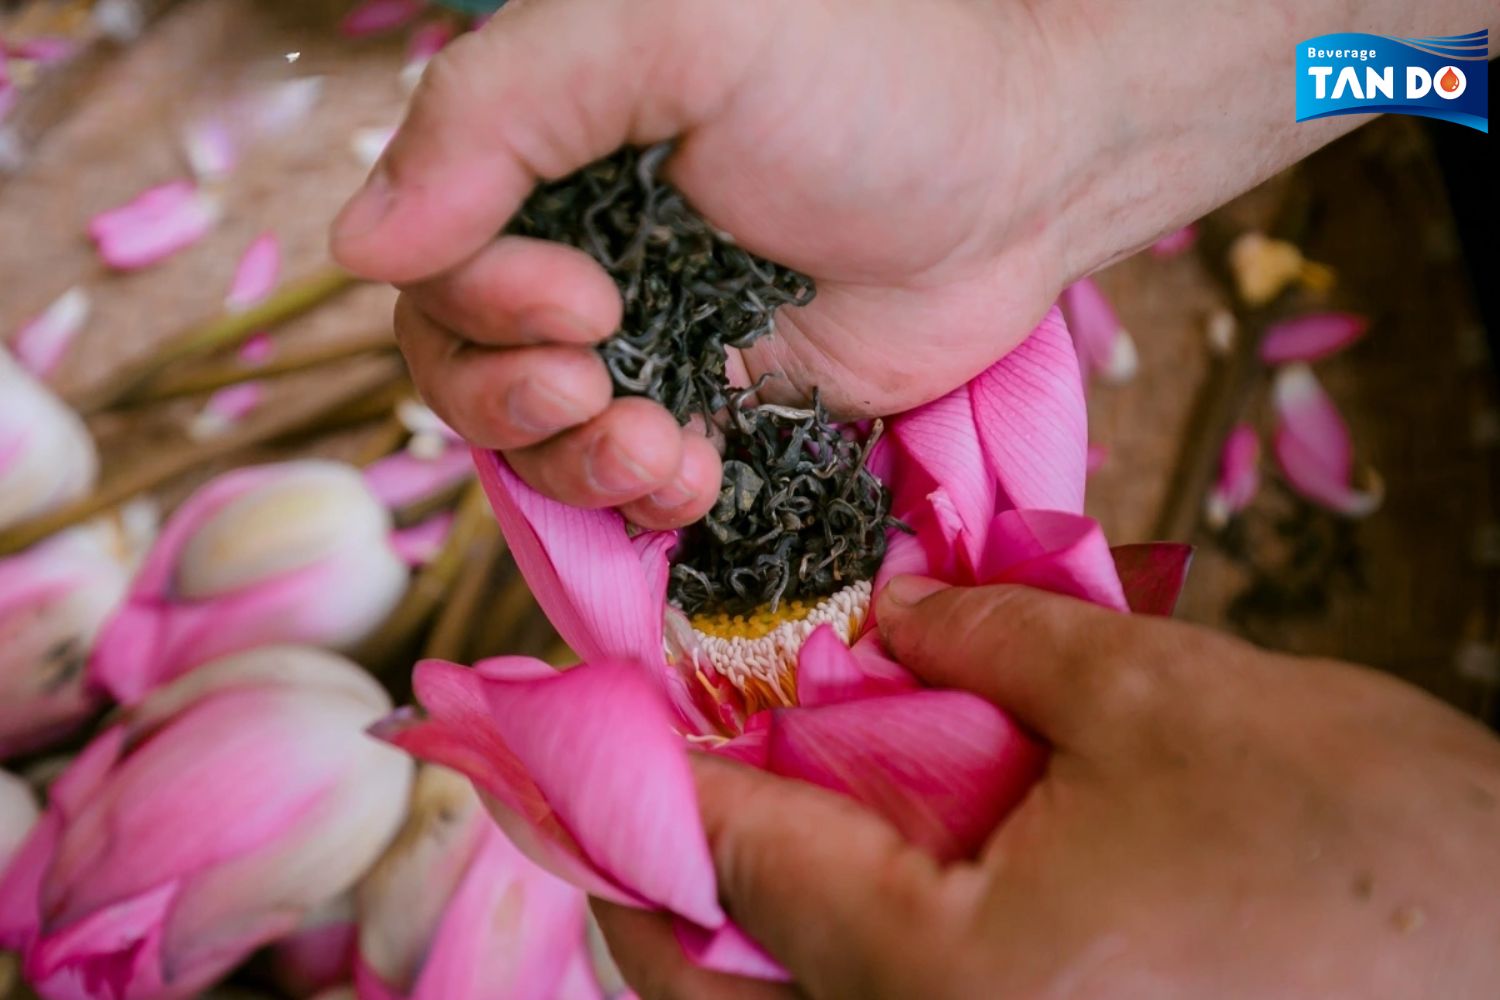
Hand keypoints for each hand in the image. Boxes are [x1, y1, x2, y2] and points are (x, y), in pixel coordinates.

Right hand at [331, 0, 1087, 529]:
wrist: (1021, 172)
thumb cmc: (864, 76)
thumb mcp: (669, 31)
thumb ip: (499, 112)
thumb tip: (358, 247)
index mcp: (541, 143)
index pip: (425, 252)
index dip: (474, 302)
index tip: (585, 302)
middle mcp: (570, 238)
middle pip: (452, 357)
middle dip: (510, 398)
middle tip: (598, 382)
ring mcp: (639, 331)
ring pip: (524, 434)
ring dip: (571, 463)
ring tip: (665, 450)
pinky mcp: (706, 402)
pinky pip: (616, 479)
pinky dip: (635, 496)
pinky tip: (698, 472)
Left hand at [595, 579, 1499, 998]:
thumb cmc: (1366, 848)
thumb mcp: (1167, 697)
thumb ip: (997, 637)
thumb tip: (888, 612)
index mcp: (946, 977)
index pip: (733, 862)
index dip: (649, 772)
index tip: (591, 713)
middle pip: (712, 993)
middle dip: (648, 886)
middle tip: (623, 789)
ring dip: (723, 933)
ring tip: (714, 828)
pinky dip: (824, 955)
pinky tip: (844, 872)